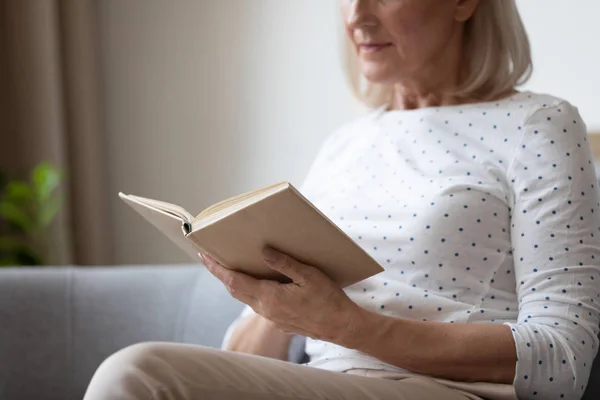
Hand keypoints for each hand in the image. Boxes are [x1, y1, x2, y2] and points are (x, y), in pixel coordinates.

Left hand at [200, 248, 362, 344]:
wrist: (341, 327)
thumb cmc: (329, 300)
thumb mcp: (309, 276)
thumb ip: (285, 264)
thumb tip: (263, 251)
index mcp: (270, 298)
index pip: (234, 281)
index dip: (217, 269)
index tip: (203, 256)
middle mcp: (266, 310)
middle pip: (235, 290)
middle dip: (221, 273)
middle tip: (209, 257)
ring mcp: (272, 317)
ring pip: (245, 297)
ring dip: (235, 282)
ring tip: (229, 265)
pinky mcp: (279, 320)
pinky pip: (257, 303)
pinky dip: (250, 290)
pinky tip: (256, 281)